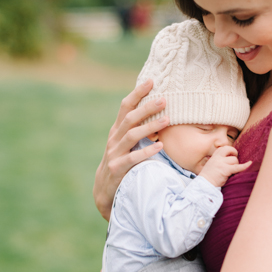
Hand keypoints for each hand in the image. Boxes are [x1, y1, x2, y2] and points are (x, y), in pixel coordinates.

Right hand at [94, 79, 169, 219]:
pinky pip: (132, 158)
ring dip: (150, 127)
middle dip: (147, 108)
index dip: (137, 93)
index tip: (151, 81)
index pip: (125, 107)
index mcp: (117, 130)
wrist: (105, 190)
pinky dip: (146, 151)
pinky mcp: (117, 168)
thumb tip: (157, 111)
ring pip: (131, 136)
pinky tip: (159, 146)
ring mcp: (114, 154)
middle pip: (129, 119)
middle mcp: (114, 139)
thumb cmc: (121, 162)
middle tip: (164, 99)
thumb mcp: (125, 144)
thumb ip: (136, 129)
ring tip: (167, 120)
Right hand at [199, 146, 251, 186]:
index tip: (230, 155)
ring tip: (233, 171)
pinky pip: (238, 167)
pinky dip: (245, 166)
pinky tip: (250, 163)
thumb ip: (217, 162)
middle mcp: (217, 158)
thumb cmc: (208, 178)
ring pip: (234, 160)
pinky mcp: (225, 170)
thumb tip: (228, 161)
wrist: (204, 185)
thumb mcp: (210, 166)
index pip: (222, 148)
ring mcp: (221, 163)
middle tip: (235, 158)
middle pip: (228, 149)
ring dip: (236, 165)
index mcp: (213, 157)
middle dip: (234, 152)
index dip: (228, 150)